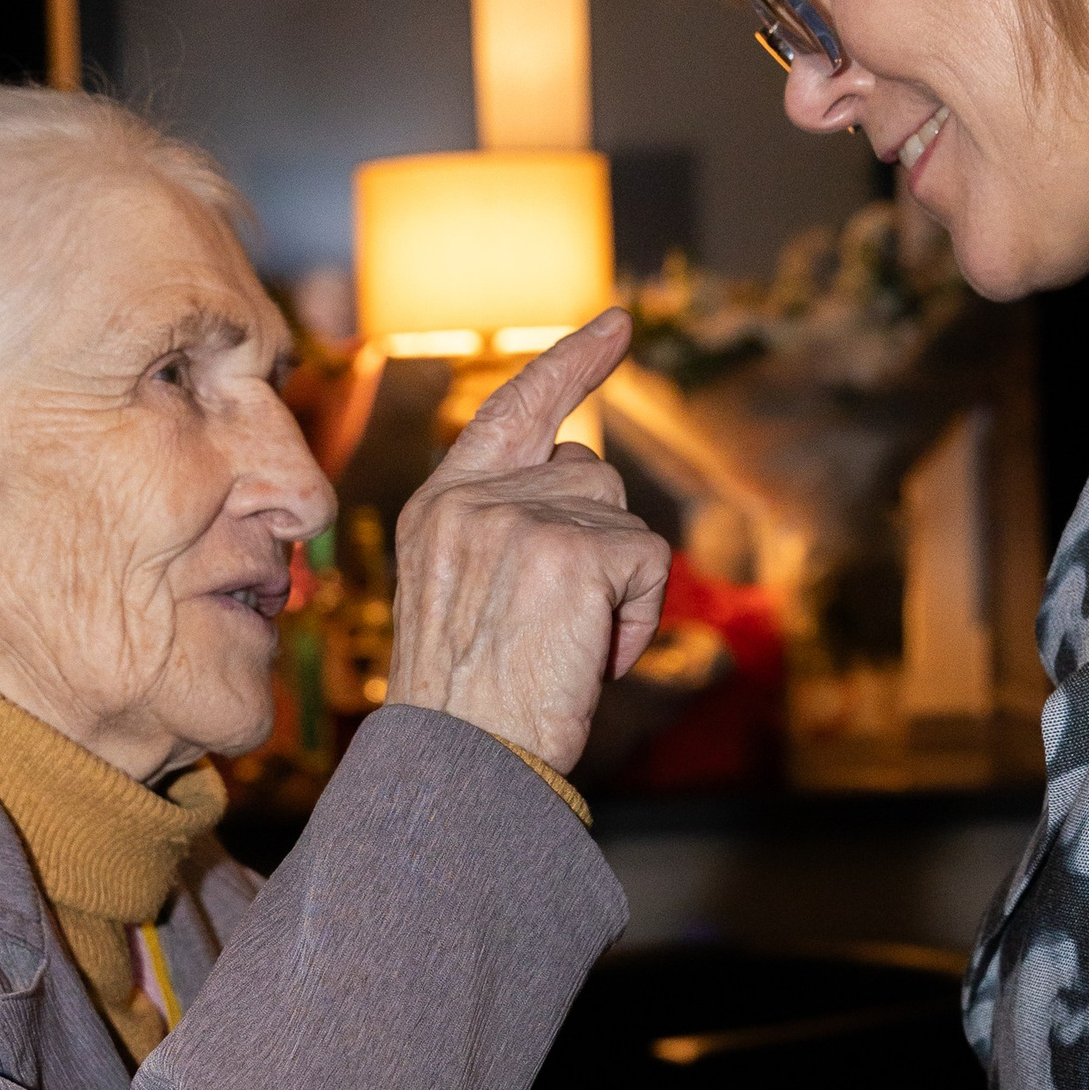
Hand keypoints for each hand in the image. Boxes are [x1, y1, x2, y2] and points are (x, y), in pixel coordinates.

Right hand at [388, 310, 670, 774]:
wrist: (462, 764)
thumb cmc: (471, 703)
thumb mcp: (465, 592)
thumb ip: (507, 524)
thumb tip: (580, 463)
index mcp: (440, 506)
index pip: (511, 409)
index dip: (569, 364)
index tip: (616, 326)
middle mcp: (472, 499)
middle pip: (591, 474)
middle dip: (603, 545)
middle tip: (560, 628)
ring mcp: (519, 518)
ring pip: (625, 517)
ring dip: (619, 588)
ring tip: (568, 648)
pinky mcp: (572, 549)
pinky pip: (648, 559)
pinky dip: (639, 615)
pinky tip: (593, 656)